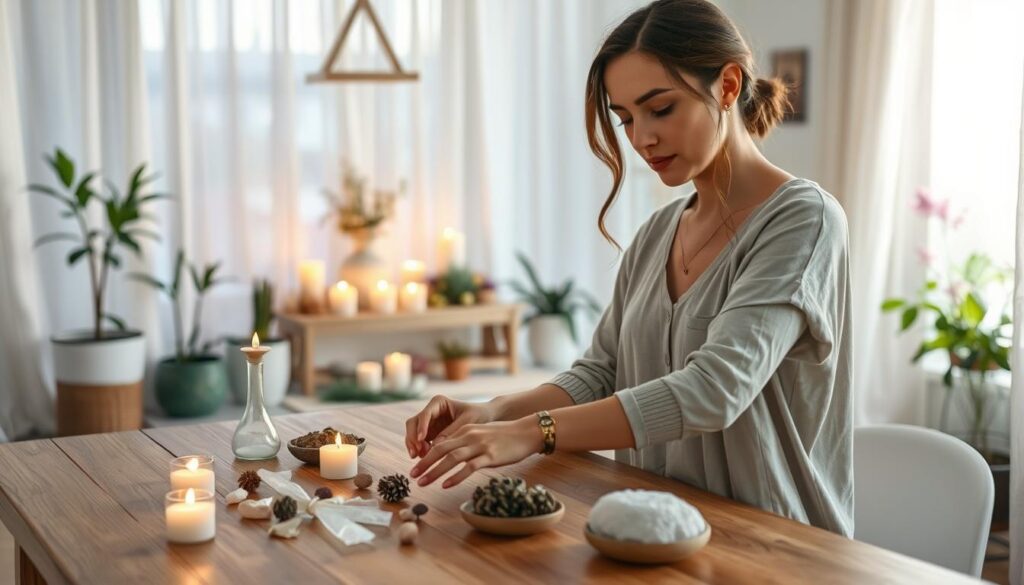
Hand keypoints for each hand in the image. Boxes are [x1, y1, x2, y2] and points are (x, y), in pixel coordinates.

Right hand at [404, 395, 499, 458]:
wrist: (485, 418)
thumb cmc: (478, 415)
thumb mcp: (468, 422)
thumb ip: (452, 432)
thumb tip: (435, 447)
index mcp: (438, 402)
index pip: (425, 414)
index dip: (421, 427)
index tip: (421, 439)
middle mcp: (430, 411)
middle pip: (413, 423)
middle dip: (412, 438)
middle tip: (417, 453)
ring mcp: (428, 423)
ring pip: (412, 434)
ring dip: (414, 446)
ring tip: (421, 457)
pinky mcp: (430, 434)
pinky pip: (419, 443)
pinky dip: (419, 450)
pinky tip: (425, 458)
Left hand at [409, 417, 543, 488]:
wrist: (527, 432)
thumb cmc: (505, 436)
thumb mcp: (482, 435)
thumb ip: (467, 443)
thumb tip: (452, 456)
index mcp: (466, 431)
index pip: (440, 443)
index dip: (426, 455)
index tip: (416, 468)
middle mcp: (470, 436)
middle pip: (441, 449)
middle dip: (425, 463)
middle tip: (413, 476)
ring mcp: (480, 446)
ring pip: (452, 458)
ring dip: (435, 471)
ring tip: (423, 482)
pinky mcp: (490, 456)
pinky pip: (470, 467)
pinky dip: (456, 476)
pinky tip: (446, 484)